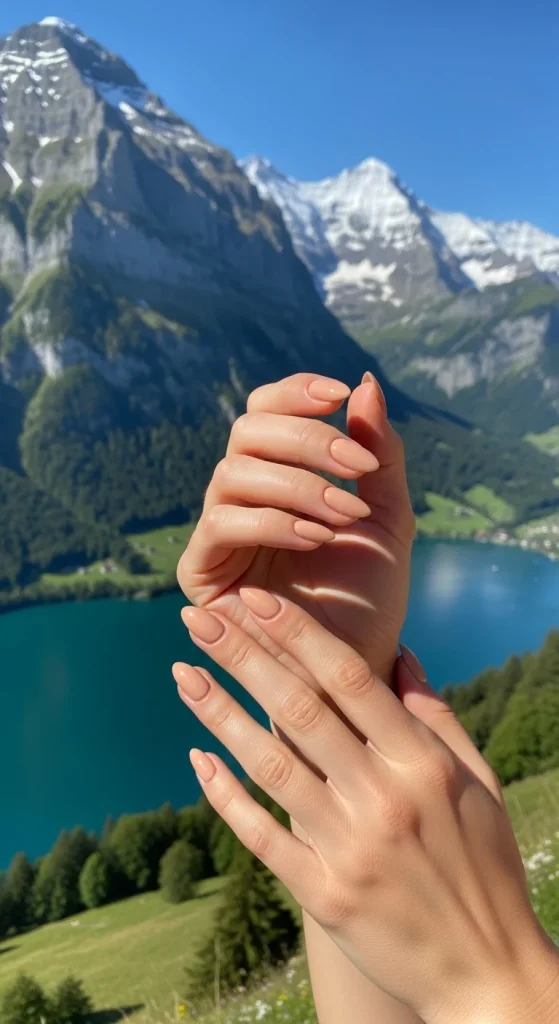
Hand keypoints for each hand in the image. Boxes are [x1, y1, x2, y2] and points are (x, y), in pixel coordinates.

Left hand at [173, 596, 558, 1023]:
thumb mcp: (477, 781)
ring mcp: (347, 848)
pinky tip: (197, 756)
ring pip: (268, 765)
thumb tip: (400, 652)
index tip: (255, 599)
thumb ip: (434, 714)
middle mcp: (381, 799)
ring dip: (219, 713)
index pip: (348, 679)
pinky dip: (224, 796)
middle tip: (200, 617)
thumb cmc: (485, 864)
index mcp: (422, 763)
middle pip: (298, 710)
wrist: (485, 972)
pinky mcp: (322, 894)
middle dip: (243, 656)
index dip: (297, 633)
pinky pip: (260, 836)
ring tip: (182, 672)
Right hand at [177, 372, 414, 685]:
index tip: (339, 394)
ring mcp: (218, 533)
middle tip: (357, 469)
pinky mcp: (201, 571)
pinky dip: (272, 521)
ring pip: (233, 473)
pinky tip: (315, 539)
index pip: (266, 413)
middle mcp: (242, 498)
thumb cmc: (370, 598)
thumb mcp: (388, 518)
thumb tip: (364, 384)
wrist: (356, 669)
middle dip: (306, 441)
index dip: (294, 394)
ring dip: (297, 485)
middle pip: (246, 432)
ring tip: (344, 516)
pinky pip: (222, 522)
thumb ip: (379, 455)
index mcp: (279, 477)